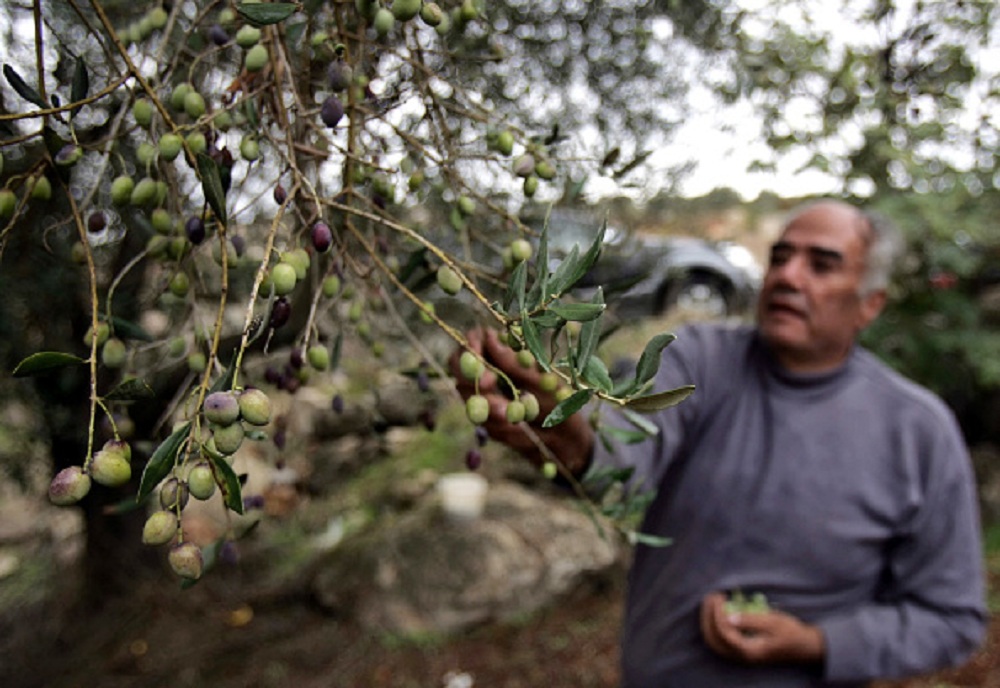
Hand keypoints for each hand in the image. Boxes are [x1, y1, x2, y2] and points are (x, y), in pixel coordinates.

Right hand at [449, 327, 593, 474]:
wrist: (563, 438)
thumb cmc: (558, 400)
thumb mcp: (541, 379)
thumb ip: (513, 361)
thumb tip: (489, 335)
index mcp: (504, 350)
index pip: (473, 338)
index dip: (470, 347)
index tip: (479, 361)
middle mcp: (488, 368)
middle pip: (457, 363)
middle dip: (470, 374)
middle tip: (489, 385)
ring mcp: (482, 392)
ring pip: (465, 391)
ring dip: (487, 402)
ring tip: (513, 414)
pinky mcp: (483, 415)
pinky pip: (477, 416)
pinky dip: (493, 421)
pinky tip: (514, 427)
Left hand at [700, 592, 824, 665]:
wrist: (803, 646)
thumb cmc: (790, 632)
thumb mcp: (773, 622)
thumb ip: (751, 620)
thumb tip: (730, 617)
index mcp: (749, 651)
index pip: (724, 634)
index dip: (717, 614)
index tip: (719, 596)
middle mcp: (741, 656)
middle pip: (713, 639)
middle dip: (708, 616)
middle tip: (712, 596)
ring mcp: (739, 655)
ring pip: (713, 641)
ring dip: (708, 621)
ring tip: (712, 601)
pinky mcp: (740, 650)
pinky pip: (719, 640)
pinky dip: (713, 626)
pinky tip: (718, 611)